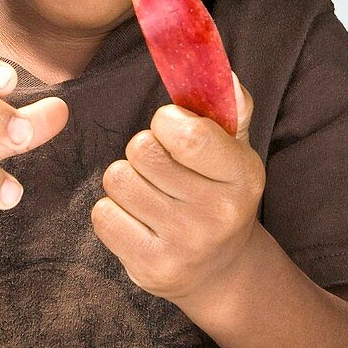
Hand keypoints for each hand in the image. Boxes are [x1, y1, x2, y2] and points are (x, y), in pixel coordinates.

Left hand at [91, 71, 262, 305]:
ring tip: (149, 192)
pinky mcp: (151, 268)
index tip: (170, 128)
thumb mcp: (235, 151)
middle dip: (143, 150)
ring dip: (126, 179)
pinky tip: (137, 219)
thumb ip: (231, 108)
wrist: (221, 272)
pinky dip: (112, 211)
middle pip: (142, 151)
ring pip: (118, 179)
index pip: (188, 134)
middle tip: (161, 167)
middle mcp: (218, 213)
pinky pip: (103, 215)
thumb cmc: (219, 193)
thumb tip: (225, 74)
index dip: (166, 122)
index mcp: (243, 176)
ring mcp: (185, 245)